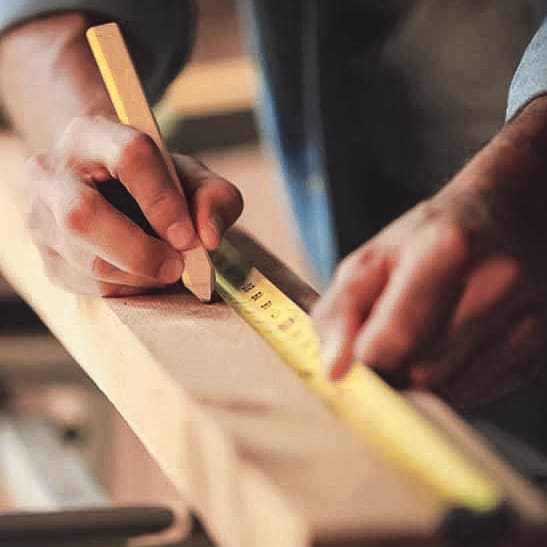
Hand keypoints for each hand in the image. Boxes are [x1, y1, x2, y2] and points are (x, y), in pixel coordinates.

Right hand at [24, 116, 242, 295]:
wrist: (106, 187)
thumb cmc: (153, 181)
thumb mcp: (190, 177)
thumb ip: (214, 197)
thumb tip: (208, 238)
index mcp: (93, 134)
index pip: (129, 157)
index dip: (163, 201)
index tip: (189, 237)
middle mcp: (53, 172)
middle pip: (83, 215)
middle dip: (140, 252)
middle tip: (176, 266)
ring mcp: (40, 218)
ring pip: (86, 261)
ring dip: (138, 276)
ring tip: (165, 267)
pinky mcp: (46, 257)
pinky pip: (88, 286)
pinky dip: (127, 289)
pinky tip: (142, 273)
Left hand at [312, 101, 546, 407]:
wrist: (510, 216)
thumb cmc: (430, 236)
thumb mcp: (372, 257)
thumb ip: (341, 311)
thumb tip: (333, 372)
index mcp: (446, 250)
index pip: (394, 340)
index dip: (362, 359)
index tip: (351, 359)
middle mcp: (495, 285)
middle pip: (420, 373)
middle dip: (390, 369)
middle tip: (386, 339)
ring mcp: (526, 320)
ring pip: (448, 392)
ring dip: (419, 378)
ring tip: (422, 335)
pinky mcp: (537, 349)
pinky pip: (475, 394)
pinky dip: (449, 381)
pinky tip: (450, 343)